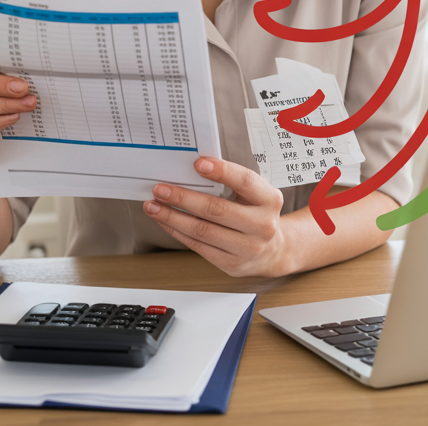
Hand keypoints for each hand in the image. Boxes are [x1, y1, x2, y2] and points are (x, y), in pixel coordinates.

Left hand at [144, 156, 288, 277]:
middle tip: (161, 189)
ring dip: (172, 217)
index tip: (198, 163)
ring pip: (202, 230)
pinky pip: (198, 246)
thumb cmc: (257, 215)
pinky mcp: (232, 264)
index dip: (222, 171)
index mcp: (270, 200)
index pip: (245, 181)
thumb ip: (232, 184)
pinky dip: (178, 232)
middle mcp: (263, 225)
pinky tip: (166, 222)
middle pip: (216, 209)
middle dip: (183, 198)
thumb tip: (193, 171)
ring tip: (154, 206)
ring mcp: (248, 247)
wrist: (273, 250)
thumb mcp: (256, 195)